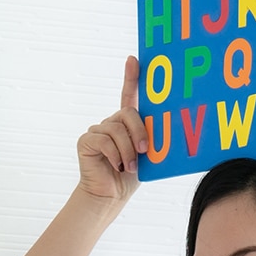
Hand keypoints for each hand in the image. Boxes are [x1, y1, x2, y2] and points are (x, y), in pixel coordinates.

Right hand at [76, 56, 147, 201]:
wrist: (110, 196)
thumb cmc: (129, 176)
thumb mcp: (145, 154)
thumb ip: (149, 138)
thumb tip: (169, 126)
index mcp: (125, 123)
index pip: (128, 95)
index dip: (131, 77)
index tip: (133, 60)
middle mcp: (110, 123)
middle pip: (127, 114)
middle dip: (139, 132)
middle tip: (145, 151)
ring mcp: (97, 131)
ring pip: (117, 130)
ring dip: (128, 150)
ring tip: (130, 166)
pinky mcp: (86, 141)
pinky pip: (105, 141)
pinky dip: (115, 155)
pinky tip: (117, 166)